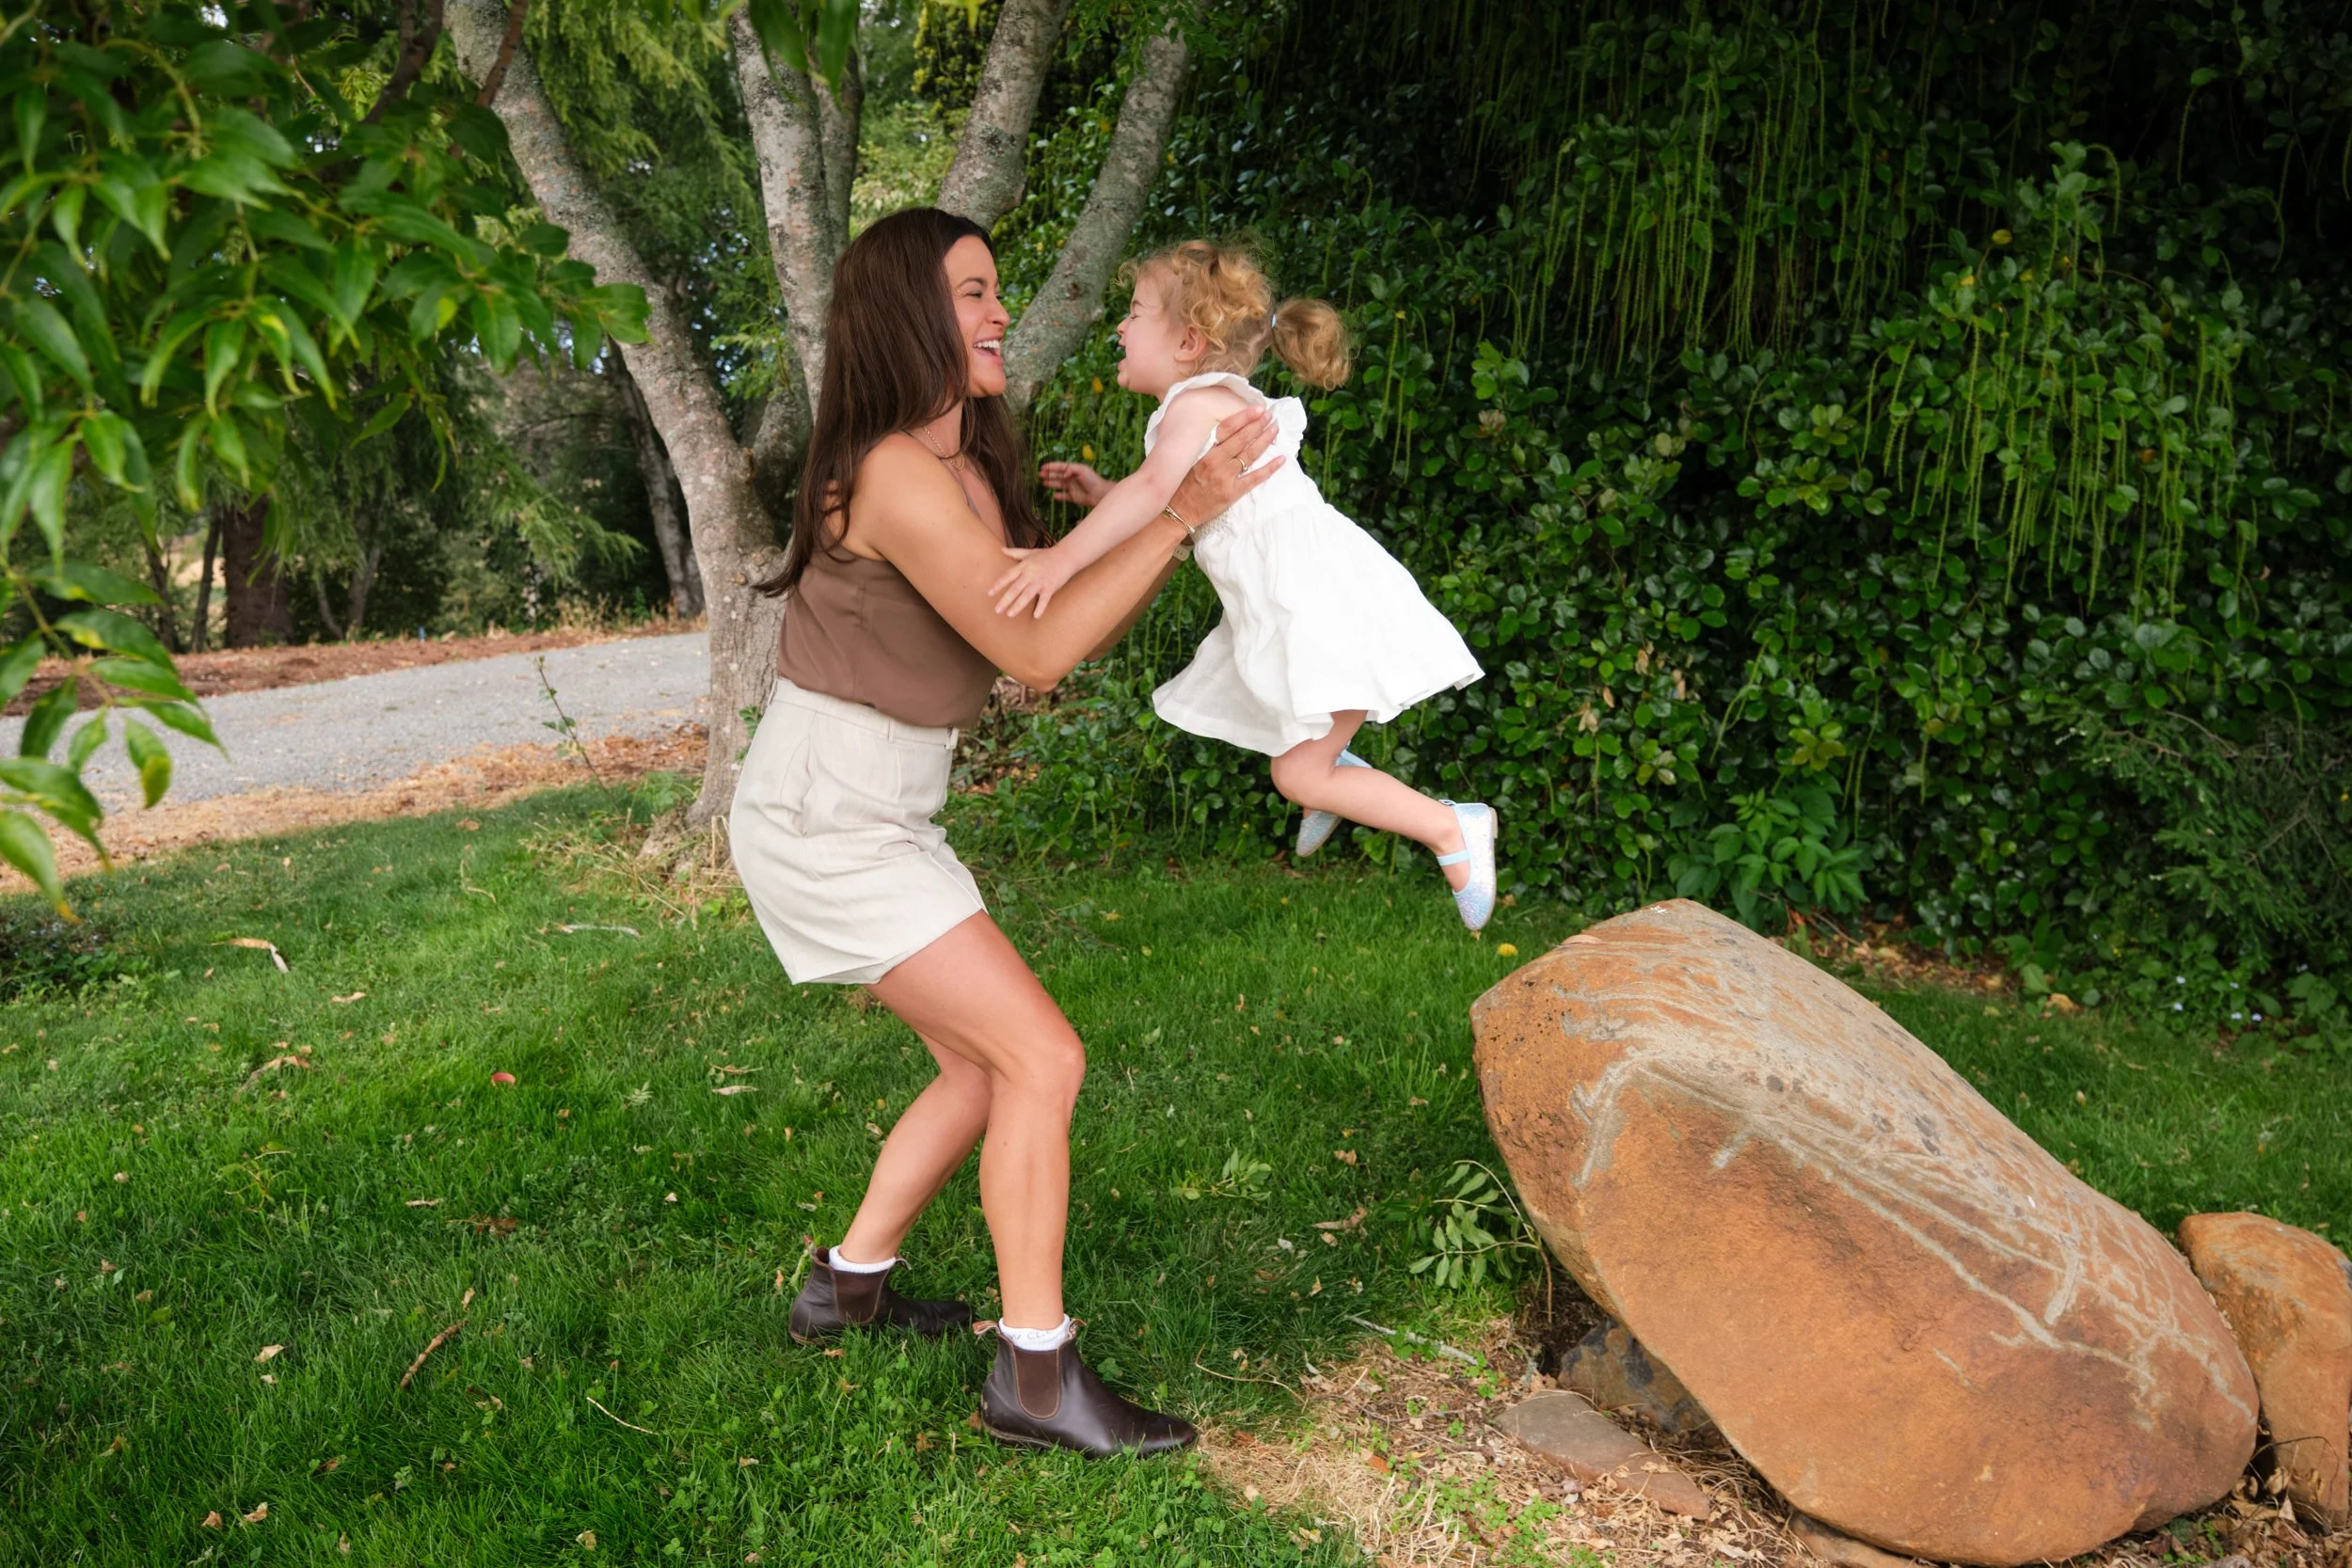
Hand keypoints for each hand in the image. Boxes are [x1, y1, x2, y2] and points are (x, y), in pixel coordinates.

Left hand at [989, 546, 1075, 618]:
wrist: (1066, 555)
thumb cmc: (1046, 555)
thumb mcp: (1029, 552)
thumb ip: (1014, 552)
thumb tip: (1001, 549)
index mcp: (1024, 566)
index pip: (1008, 576)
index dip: (998, 585)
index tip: (989, 594)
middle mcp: (1031, 574)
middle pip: (1015, 588)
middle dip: (1005, 599)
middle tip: (997, 610)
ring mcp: (1041, 581)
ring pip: (1027, 595)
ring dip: (1018, 605)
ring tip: (1010, 614)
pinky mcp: (1051, 587)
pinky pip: (1045, 599)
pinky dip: (1041, 607)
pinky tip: (1036, 616)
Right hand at [1039, 459, 1111, 508]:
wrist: (1100, 494)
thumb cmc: (1092, 480)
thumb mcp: (1082, 470)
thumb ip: (1071, 469)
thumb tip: (1063, 474)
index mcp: (1074, 470)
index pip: (1060, 467)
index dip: (1051, 466)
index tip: (1042, 467)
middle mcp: (1072, 478)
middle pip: (1058, 475)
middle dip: (1049, 474)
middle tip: (1040, 474)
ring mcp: (1072, 487)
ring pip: (1059, 485)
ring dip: (1051, 483)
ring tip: (1043, 483)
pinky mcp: (1073, 497)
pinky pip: (1063, 496)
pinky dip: (1058, 496)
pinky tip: (1053, 496)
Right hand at [1169, 405, 1280, 529]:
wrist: (1178, 511)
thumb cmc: (1183, 486)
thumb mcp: (1192, 462)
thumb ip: (1208, 449)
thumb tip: (1227, 434)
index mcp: (1206, 453)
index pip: (1227, 429)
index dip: (1243, 417)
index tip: (1256, 409)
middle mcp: (1217, 462)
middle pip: (1242, 439)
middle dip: (1258, 425)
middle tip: (1270, 416)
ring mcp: (1226, 478)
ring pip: (1250, 455)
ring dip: (1265, 440)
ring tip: (1275, 429)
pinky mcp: (1233, 493)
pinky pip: (1255, 478)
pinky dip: (1269, 468)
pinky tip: (1281, 459)